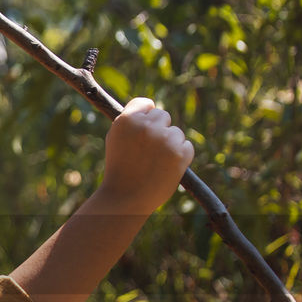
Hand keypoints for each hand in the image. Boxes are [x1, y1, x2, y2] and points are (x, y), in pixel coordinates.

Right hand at [97, 98, 194, 214]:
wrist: (125, 198)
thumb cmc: (119, 169)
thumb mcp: (115, 140)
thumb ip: (131, 122)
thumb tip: (151, 108)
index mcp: (127, 120)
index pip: (145, 103)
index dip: (146, 115)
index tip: (145, 126)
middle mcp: (147, 126)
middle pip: (163, 115)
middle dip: (159, 129)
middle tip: (149, 149)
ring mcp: (165, 139)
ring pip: (176, 132)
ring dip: (170, 144)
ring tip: (154, 163)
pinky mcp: (180, 153)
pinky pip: (187, 146)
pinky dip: (180, 156)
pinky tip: (165, 168)